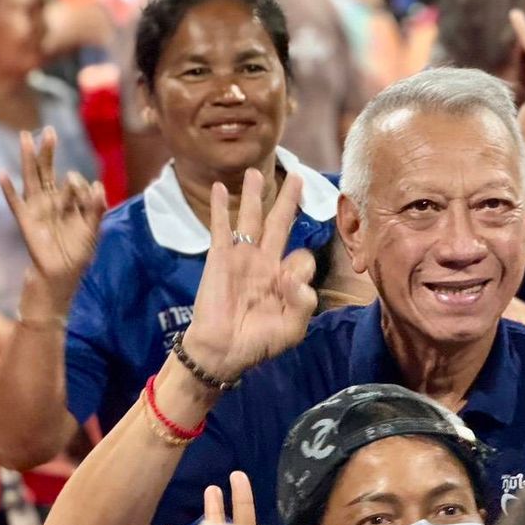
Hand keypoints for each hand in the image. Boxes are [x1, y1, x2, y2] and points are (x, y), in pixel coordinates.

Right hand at [0, 128, 106, 299]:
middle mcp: (50, 202)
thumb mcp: (93, 230)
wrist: (62, 277)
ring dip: (29, 159)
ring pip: (31, 179)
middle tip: (48, 129)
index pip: (72, 181)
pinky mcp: (26, 222)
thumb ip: (97, 208)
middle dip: (48, 151)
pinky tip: (1, 173)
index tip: (91, 194)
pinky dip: (8, 189)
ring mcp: (36, 210)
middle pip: (47, 171)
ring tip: (25, 138)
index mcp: (68, 203)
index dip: (80, 184)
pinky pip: (15, 203)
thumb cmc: (77, 254)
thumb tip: (98, 185)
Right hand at [179, 170, 317, 382]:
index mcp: (285, 279)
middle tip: (298, 175)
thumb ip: (304, 302)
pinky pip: (221, 228)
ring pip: (251, 219)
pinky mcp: (220, 259)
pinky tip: (221, 188)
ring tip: (255, 172)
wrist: (223, 352)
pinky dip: (221, 208)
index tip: (290, 286)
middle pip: (280, 223)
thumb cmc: (258, 343)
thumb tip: (294, 274)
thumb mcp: (293, 329)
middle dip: (288, 200)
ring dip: (254, 195)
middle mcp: (265, 263)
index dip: (301, 268)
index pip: (302, 258)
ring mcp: (242, 258)